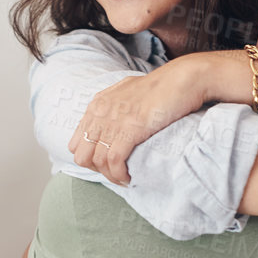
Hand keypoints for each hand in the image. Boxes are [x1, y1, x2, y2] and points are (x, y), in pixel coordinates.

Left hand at [69, 59, 214, 183]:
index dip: (90, 158)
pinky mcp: (129, 130)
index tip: (107, 164)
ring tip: (124, 179)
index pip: (76, 143)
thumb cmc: (161, 86)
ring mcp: (113, 121)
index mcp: (97, 105)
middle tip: (115, 173)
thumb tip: (110, 125)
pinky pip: (114, 161)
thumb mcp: (128, 92)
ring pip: (98, 162)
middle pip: (82, 156)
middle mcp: (100, 113)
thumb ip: (113, 107)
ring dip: (111, 176)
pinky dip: (120, 174)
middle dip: (97, 170)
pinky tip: (129, 177)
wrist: (182, 79)